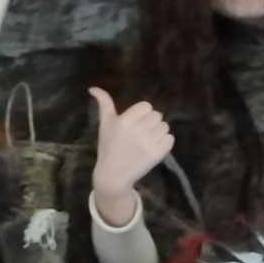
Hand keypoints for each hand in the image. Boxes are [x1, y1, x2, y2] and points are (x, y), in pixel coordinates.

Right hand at [89, 87, 173, 222]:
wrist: (113, 175)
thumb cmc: (108, 148)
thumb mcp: (104, 124)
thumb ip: (103, 104)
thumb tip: (93, 87)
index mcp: (125, 120)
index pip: (146, 106)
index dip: (143, 113)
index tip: (137, 122)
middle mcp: (138, 130)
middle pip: (157, 115)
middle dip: (152, 122)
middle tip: (143, 132)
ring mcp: (149, 143)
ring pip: (165, 127)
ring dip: (159, 132)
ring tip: (149, 140)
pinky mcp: (157, 154)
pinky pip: (170, 140)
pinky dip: (165, 142)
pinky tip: (155, 147)